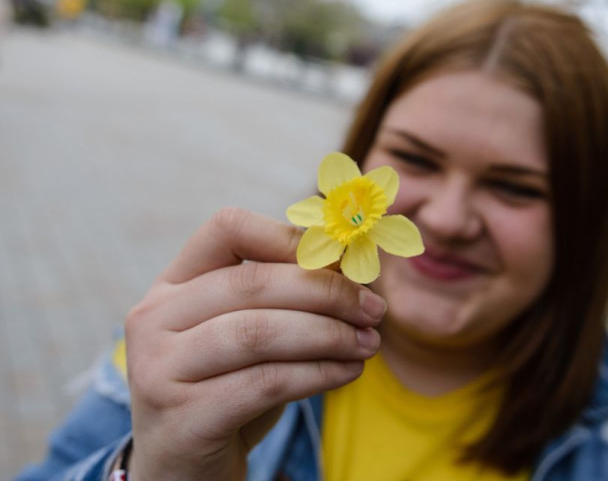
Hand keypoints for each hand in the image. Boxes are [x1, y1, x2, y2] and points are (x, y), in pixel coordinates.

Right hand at [124, 208, 384, 480]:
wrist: (183, 468)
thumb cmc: (227, 389)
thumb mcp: (252, 334)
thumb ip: (287, 295)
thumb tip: (351, 259)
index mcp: (172, 285)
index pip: (228, 229)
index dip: (289, 236)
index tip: (340, 259)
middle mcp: (154, 318)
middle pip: (252, 283)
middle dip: (327, 293)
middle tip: (374, 310)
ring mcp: (159, 368)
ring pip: (259, 332)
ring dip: (329, 335)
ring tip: (368, 344)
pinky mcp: (182, 416)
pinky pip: (265, 382)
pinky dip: (318, 374)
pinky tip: (348, 372)